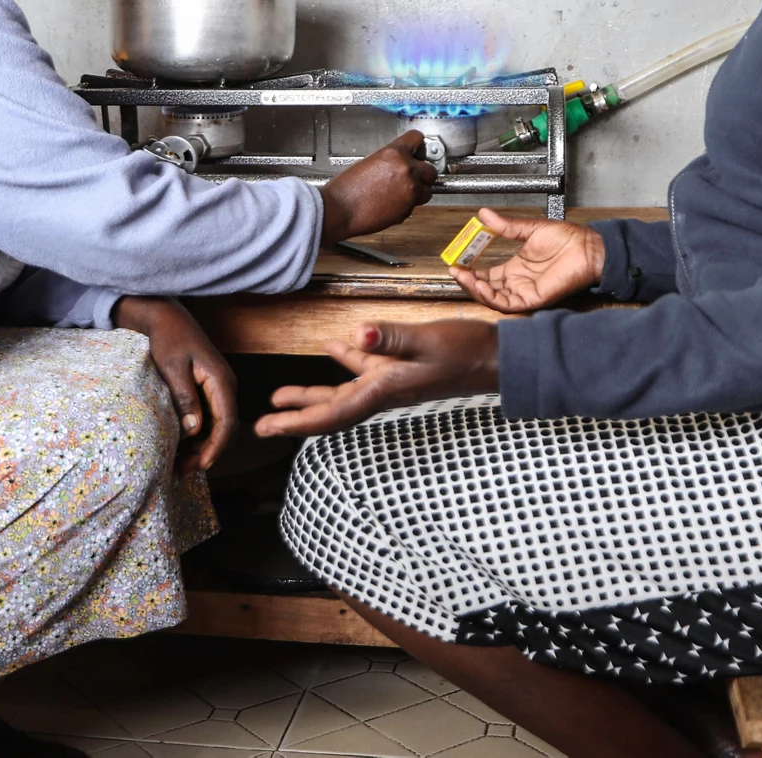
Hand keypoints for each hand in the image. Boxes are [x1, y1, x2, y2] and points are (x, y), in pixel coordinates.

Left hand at [112, 296, 236, 474]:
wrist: (167, 317)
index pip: (227, 423)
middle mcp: (226, 387)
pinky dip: (197, 435)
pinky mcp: (208, 390)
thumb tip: (193, 430)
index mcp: (222, 382)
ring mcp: (218, 389)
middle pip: (225, 429)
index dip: (215, 448)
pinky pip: (209, 418)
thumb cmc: (169, 338)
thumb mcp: (173, 368)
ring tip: (179, 463)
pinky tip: (180, 445)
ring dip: (202, 447)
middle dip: (208, 453)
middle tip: (183, 471)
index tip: (199, 466)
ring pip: (217, 426)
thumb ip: (185, 398)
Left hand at [253, 319, 498, 437]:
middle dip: (296, 416)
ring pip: (343, 391)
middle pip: (330, 410)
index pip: (332, 414)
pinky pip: (365, 368)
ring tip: (282, 393)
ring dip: (312, 392)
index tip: (267, 428)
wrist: (498, 358)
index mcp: (384, 391)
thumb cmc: (467, 352)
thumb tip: (357, 333)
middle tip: (263, 425)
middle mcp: (383, 391)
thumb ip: (392, 338)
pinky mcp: (402, 367)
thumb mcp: (428, 341)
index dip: (297, 421)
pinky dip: (346, 359)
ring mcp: (392, 380)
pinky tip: (333, 347)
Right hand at [320, 131, 437, 241]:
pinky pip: (414, 206)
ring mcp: (410, 191)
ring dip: (418, 192)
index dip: (417, 146)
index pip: (417, 138)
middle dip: (423, 174)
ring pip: (427, 191)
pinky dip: (407, 206)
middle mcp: (406, 170)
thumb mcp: (370, 162)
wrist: (340, 209)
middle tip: (412, 177)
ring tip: (401, 192)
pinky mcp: (408, 209)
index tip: (419, 151)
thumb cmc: (347, 188)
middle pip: (430, 170)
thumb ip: (391, 161)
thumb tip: (403, 163)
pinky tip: (392, 204)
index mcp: (394, 153)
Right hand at [450, 207, 604, 312]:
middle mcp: (519, 282)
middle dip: (469, 282)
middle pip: (487, 289)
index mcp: (517, 268)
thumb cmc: (568, 238)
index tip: (457, 263)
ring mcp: (525, 292)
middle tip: (455, 271)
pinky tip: (481, 285)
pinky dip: (492, 298)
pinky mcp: (534, 299)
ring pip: (494, 299)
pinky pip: (508, 304)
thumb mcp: (529, 229)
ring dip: (476, 290)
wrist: (588, 246)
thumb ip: (505, 226)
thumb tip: (484, 214)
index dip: (471, 271)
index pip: (488, 275)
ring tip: (463, 277)